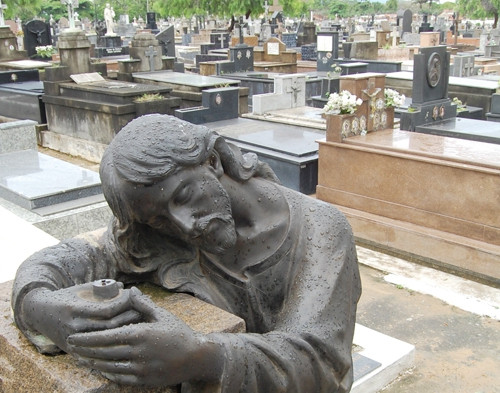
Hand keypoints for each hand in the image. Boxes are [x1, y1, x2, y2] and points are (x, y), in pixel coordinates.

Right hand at [22, 283, 141, 352]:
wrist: (38, 313)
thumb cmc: (65, 297)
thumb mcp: (81, 289)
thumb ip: (102, 287)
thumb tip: (123, 286)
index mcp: (75, 309)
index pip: (107, 310)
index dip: (124, 303)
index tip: (135, 296)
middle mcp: (74, 326)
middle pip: (110, 326)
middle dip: (129, 316)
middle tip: (143, 309)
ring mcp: (73, 339)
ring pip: (107, 337)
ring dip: (124, 328)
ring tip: (137, 320)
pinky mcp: (74, 349)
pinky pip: (98, 346)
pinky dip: (113, 339)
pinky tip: (125, 334)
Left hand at [67, 287, 223, 386]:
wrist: (196, 357)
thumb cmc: (179, 333)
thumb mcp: (162, 315)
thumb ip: (143, 304)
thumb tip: (130, 290)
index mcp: (140, 334)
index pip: (106, 337)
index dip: (87, 338)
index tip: (73, 337)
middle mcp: (137, 352)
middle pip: (103, 352)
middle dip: (84, 350)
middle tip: (70, 347)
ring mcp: (140, 368)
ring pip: (108, 366)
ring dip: (92, 362)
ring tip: (80, 358)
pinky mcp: (144, 380)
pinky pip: (119, 378)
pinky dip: (107, 373)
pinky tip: (100, 369)